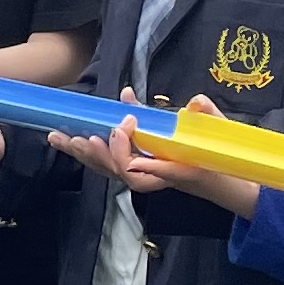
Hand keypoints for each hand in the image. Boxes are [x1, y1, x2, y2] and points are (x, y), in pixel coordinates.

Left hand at [51, 92, 251, 212]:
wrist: (223, 182)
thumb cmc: (220, 157)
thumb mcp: (218, 135)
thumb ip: (206, 117)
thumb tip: (195, 101)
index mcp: (172, 171)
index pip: (140, 171)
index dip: (126, 149)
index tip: (125, 124)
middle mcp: (155, 177)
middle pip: (116, 171)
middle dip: (94, 153)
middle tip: (77, 136)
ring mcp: (145, 175)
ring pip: (108, 170)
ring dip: (84, 154)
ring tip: (60, 139)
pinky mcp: (139, 171)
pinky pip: (110, 166)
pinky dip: (91, 154)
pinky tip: (73, 141)